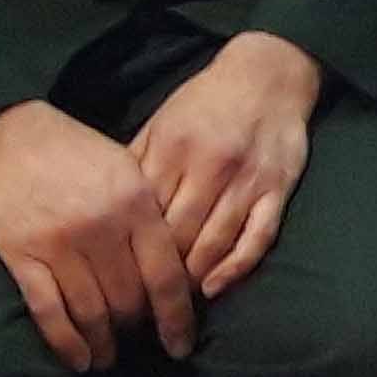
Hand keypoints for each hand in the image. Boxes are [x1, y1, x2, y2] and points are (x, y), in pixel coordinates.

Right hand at [0, 100, 197, 370]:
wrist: (5, 131)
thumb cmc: (72, 149)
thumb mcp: (125, 166)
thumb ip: (148, 213)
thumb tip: (174, 264)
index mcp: (136, 203)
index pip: (167, 276)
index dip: (177, 318)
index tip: (182, 345)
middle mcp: (103, 228)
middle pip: (130, 300)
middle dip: (138, 329)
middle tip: (139, 343)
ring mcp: (60, 244)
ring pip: (92, 312)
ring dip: (104, 343)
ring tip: (109, 359)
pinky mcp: (21, 255)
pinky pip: (49, 311)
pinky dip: (66, 342)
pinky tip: (78, 360)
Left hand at [125, 32, 319, 298]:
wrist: (268, 74)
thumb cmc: (205, 103)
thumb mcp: (161, 123)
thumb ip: (135, 163)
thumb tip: (99, 208)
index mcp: (174, 148)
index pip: (142, 215)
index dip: (125, 252)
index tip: (111, 278)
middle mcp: (210, 165)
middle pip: (176, 236)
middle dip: (155, 274)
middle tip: (138, 303)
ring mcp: (247, 179)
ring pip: (214, 243)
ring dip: (191, 279)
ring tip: (172, 302)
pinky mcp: (277, 189)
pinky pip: (257, 238)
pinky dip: (235, 268)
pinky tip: (214, 288)